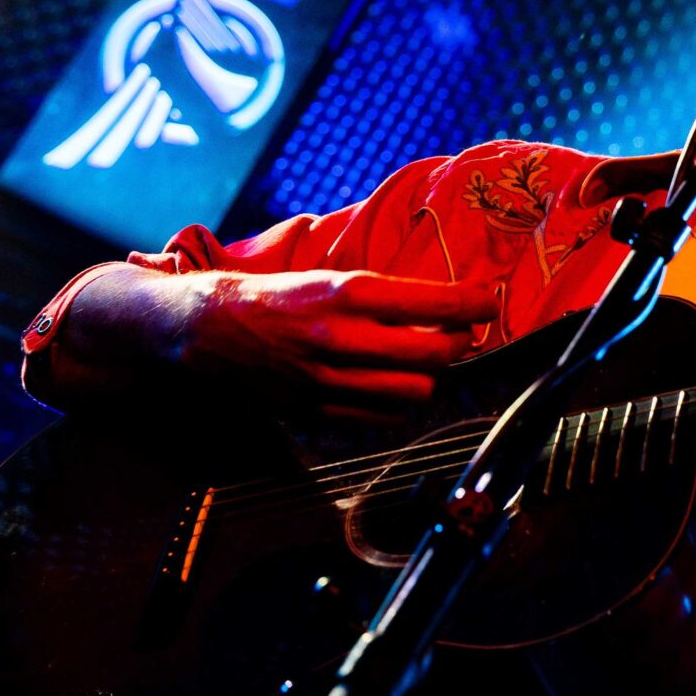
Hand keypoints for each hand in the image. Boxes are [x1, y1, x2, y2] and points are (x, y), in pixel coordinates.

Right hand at [170, 269, 499, 421]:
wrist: (207, 332)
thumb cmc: (274, 297)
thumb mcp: (328, 276)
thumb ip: (383, 294)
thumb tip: (445, 302)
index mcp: (346, 294)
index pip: (433, 304)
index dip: (473, 304)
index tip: (489, 301)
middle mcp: (341, 339)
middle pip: (434, 356)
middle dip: (457, 344)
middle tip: (460, 333)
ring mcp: (329, 381)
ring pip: (415, 393)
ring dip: (428, 378)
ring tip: (422, 361)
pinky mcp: (318, 412)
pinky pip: (384, 419)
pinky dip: (397, 404)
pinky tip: (389, 385)